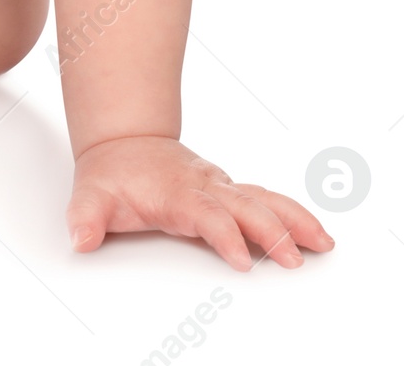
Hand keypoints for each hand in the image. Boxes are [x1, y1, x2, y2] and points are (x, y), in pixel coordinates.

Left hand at [67, 136, 333, 270]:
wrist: (123, 141)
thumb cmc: (112, 173)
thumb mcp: (90, 195)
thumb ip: (86, 218)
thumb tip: (80, 238)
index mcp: (176, 192)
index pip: (206, 214)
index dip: (224, 235)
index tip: (240, 261)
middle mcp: (205, 186)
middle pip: (245, 207)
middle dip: (272, 232)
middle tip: (295, 260)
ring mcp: (221, 186)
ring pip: (264, 199)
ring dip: (294, 219)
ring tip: (323, 242)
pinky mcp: (230, 190)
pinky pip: (267, 199)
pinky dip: (293, 214)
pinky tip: (315, 232)